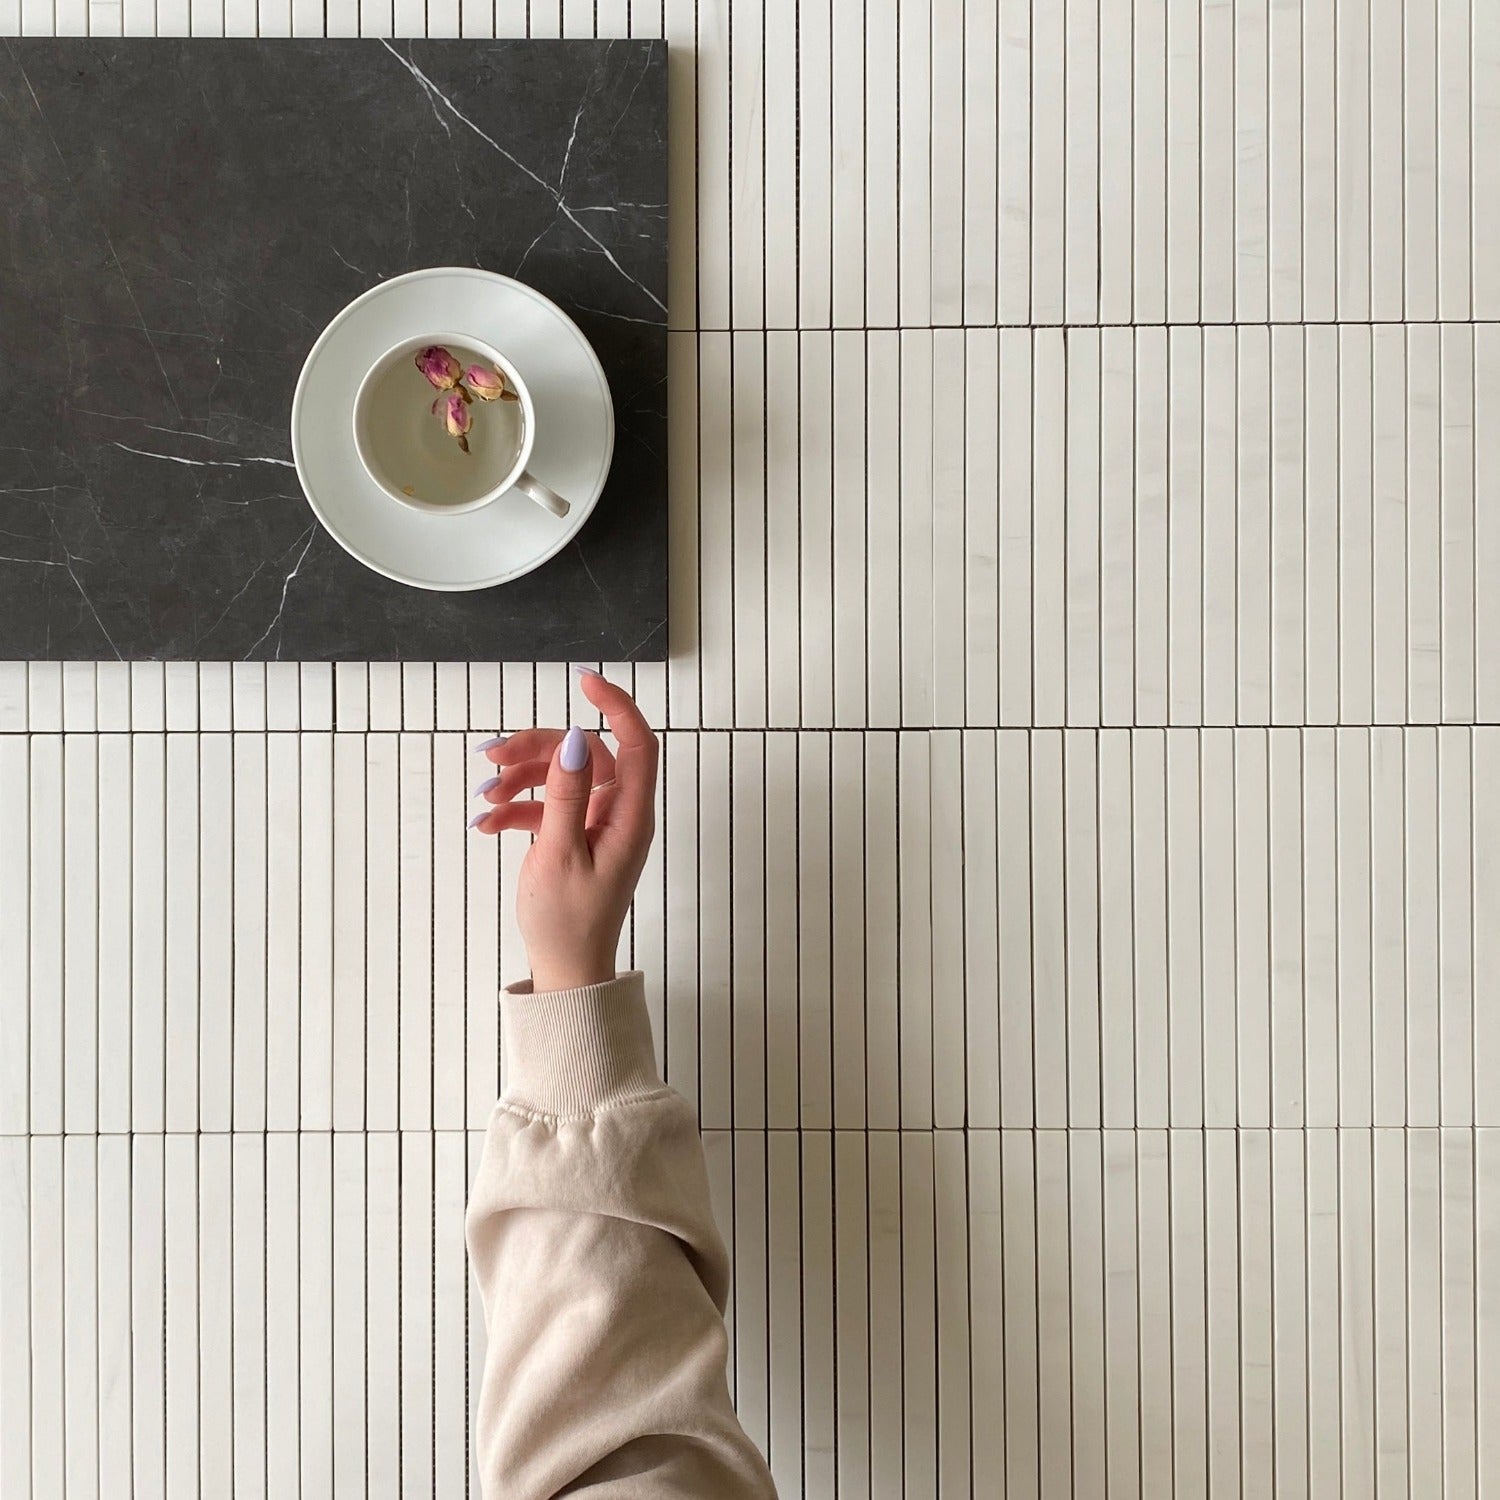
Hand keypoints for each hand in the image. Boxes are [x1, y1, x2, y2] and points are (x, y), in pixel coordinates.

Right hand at [469, 672, 658, 994]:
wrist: (565, 970)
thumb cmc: (569, 922)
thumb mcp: (560, 854)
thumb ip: (566, 794)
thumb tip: (577, 739)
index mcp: (631, 817)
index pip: (636, 743)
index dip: (615, 706)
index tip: (583, 680)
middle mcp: (620, 814)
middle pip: (585, 754)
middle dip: (537, 748)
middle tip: (492, 756)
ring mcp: (598, 823)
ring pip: (562, 775)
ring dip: (520, 778)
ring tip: (484, 795)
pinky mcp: (575, 835)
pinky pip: (548, 804)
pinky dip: (516, 807)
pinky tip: (486, 823)